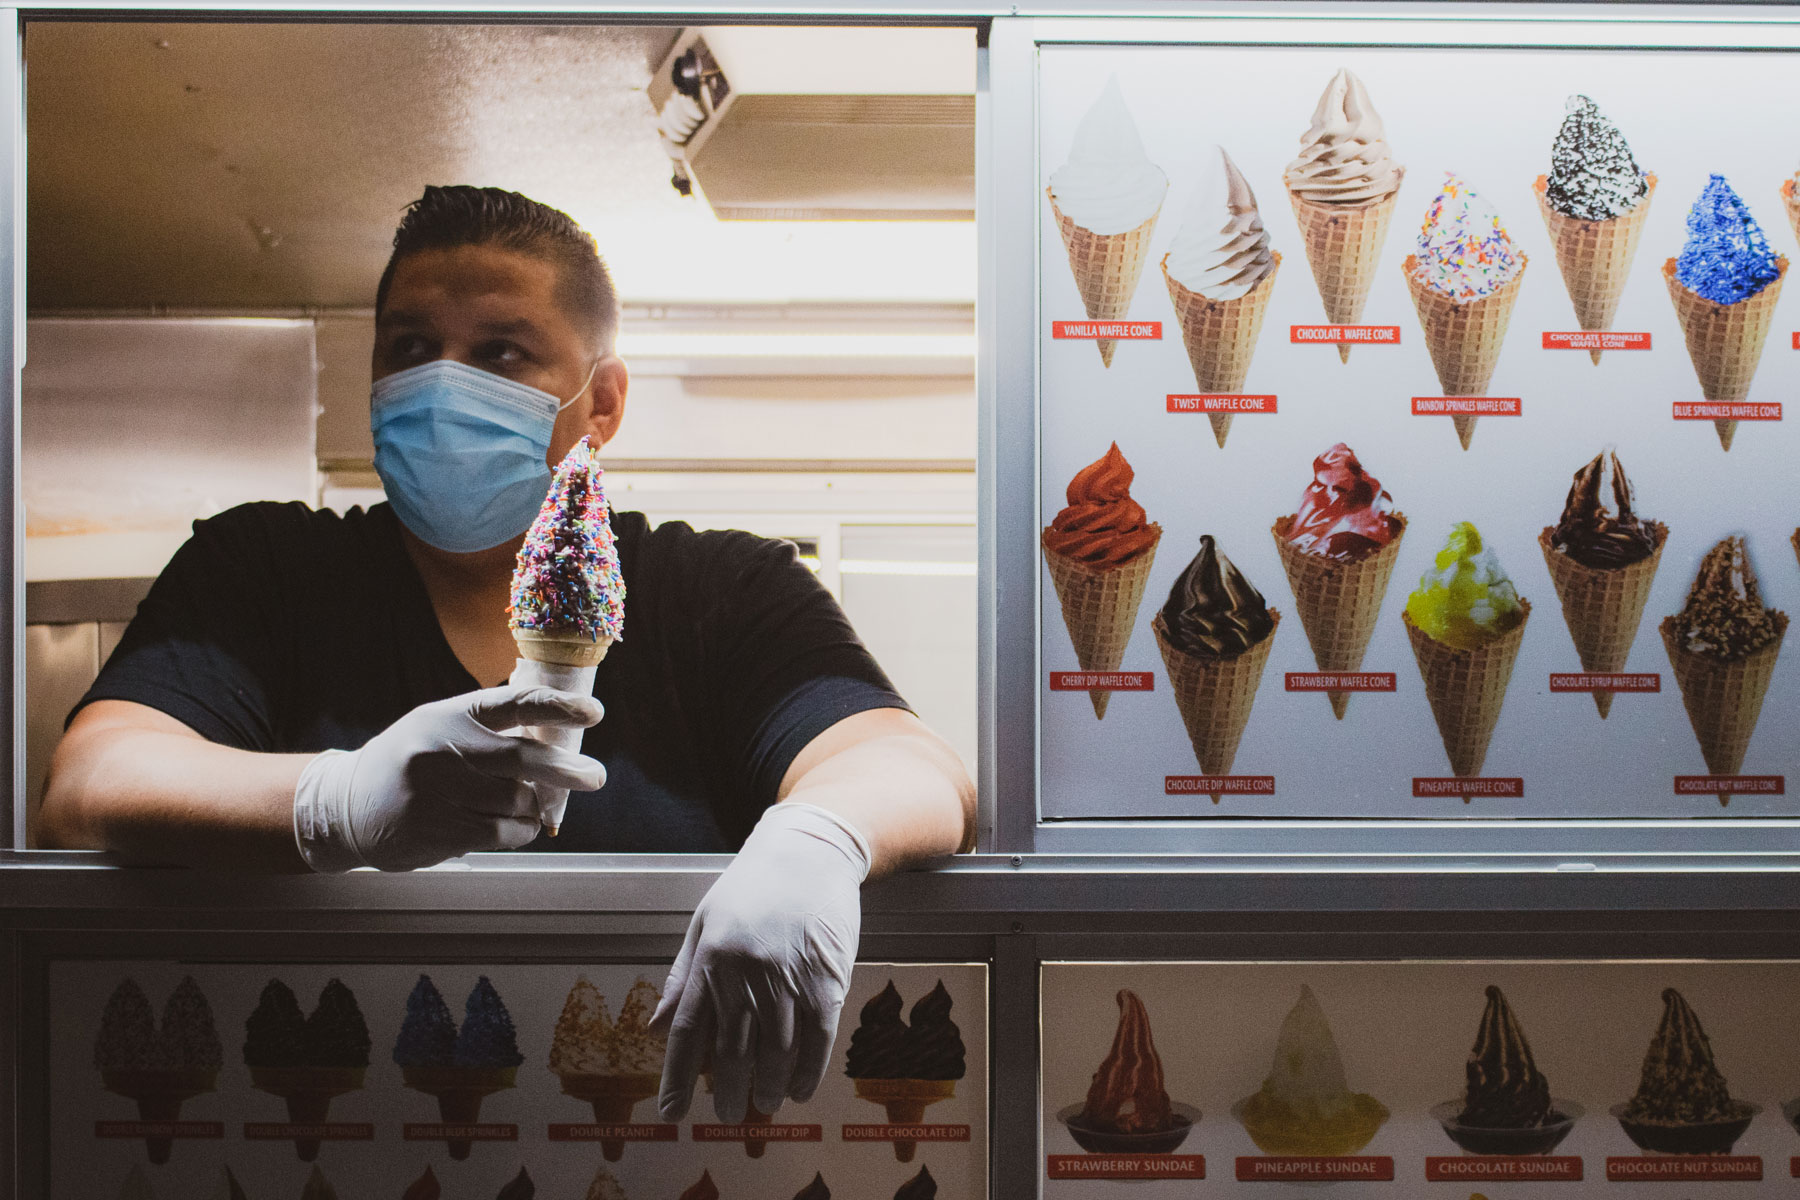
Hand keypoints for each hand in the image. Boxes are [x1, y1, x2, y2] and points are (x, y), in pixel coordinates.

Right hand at [293, 685, 603, 871]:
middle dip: (566, 769)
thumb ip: (491, 729)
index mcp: (451, 715)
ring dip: (535, 807)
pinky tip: (518, 827)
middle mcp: (442, 748)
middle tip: (595, 776)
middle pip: (520, 758)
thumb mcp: (442, 729)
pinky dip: (520, 831)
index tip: (595, 714)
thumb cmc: (413, 763)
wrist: (349, 807)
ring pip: (514, 801)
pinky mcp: (435, 828)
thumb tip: (558, 738)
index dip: (557, 706)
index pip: (513, 703)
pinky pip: (499, 832)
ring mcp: (436, 790)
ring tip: (534, 808)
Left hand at [652, 802, 870, 1122]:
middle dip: (727, 1092)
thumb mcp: (704, 923)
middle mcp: (745, 973)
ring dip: (769, 1087)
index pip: (686, 1031)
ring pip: (776, 1053)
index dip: (677, 1077)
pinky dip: (808, 1071)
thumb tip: (655, 1028)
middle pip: (731, 1051)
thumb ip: (682, 978)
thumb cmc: (752, 887)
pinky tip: (801, 1089)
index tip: (671, 1112)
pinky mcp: (826, 980)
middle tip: (727, 1116)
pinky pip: (817, 1039)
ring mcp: (788, 979)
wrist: (810, 852)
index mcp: (710, 960)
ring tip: (765, 1104)